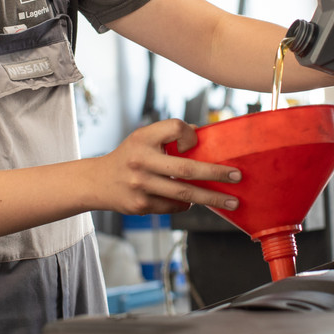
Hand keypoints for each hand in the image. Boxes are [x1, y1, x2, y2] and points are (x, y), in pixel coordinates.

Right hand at [94, 119, 239, 215]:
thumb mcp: (143, 138)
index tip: (197, 143)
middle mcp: (140, 161)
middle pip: (186, 169)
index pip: (175, 128)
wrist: (96, 182)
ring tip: (231, 201)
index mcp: (142, 138)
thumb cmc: (128, 157)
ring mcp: (140, 186)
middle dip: (216, 174)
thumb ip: (168, 135)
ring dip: (211, 198)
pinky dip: (186, 204)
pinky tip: (193, 201)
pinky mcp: (141, 205)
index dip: (190, 135)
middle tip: (236, 176)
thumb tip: (203, 136)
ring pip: (184, 194)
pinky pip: (173, 206)